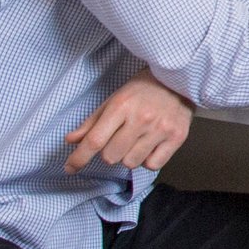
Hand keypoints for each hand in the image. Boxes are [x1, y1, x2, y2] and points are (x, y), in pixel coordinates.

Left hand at [64, 75, 192, 173]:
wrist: (179, 80)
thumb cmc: (143, 89)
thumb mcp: (114, 99)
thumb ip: (92, 122)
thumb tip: (71, 141)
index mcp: (122, 106)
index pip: (95, 140)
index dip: (79, 158)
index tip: (70, 168)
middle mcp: (142, 118)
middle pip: (111, 156)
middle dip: (109, 152)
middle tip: (119, 139)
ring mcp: (161, 128)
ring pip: (131, 163)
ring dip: (128, 156)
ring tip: (137, 141)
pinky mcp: (177, 137)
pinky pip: (152, 165)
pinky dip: (147, 160)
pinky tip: (150, 146)